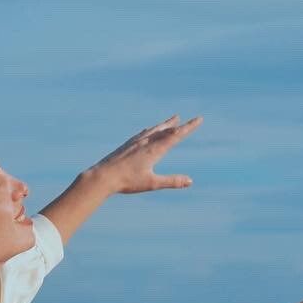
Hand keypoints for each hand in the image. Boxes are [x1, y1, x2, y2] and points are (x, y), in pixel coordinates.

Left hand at [84, 114, 202, 194]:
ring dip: (165, 124)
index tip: (199, 119)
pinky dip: (151, 130)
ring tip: (172, 119)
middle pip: (166, 130)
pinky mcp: (127, 145)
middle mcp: (146, 142)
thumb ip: (172, 181)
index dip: (189, 127)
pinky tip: (148, 130)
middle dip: (179, 125)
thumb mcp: (152, 183)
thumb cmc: (127, 181)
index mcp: (154, 150)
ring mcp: (135, 142)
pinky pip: (143, 133)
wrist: (103, 176)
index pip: (176, 135)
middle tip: (188, 119)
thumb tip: (190, 181)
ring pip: (154, 130)